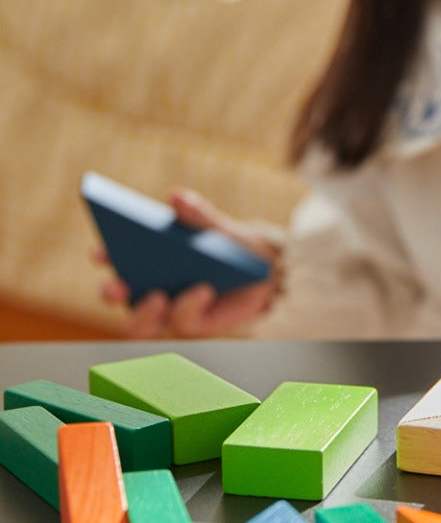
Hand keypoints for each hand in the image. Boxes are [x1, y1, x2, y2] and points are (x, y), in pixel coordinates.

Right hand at [94, 188, 280, 337]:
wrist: (259, 269)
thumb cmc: (226, 243)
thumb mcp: (215, 226)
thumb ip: (197, 214)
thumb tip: (176, 198)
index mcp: (140, 256)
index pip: (110, 255)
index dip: (101, 253)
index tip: (99, 251)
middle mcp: (143, 286)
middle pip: (115, 293)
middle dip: (112, 290)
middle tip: (118, 285)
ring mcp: (163, 309)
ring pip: (138, 323)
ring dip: (143, 313)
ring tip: (158, 297)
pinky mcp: (187, 324)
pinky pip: (180, 322)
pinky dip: (189, 305)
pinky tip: (203, 290)